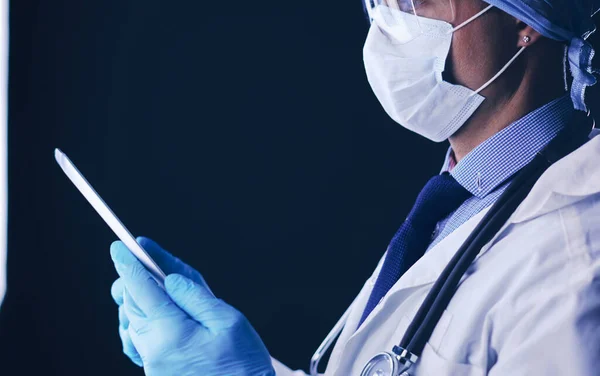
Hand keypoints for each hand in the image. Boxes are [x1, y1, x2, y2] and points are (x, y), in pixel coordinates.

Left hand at [110, 237, 274, 375]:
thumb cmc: (242, 366)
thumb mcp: (228, 322)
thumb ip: (195, 296)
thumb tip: (169, 279)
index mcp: (170, 333)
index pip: (141, 289)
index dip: (129, 264)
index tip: (120, 246)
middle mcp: (153, 349)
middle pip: (131, 303)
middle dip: (133, 278)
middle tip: (145, 261)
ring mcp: (151, 364)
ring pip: (131, 321)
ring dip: (137, 299)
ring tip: (157, 288)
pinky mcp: (155, 372)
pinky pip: (135, 341)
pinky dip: (137, 322)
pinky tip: (150, 316)